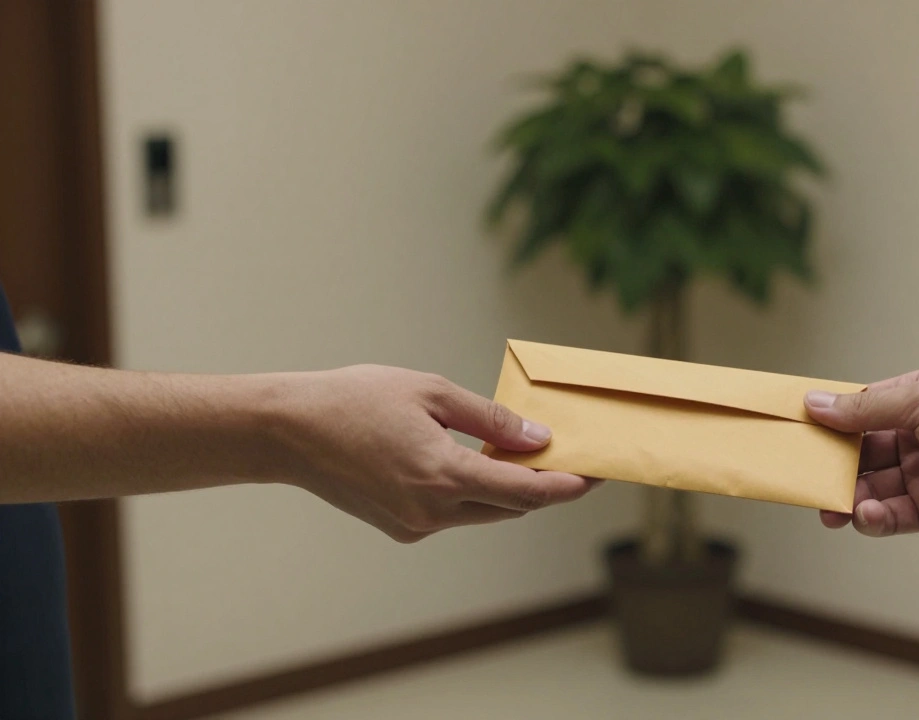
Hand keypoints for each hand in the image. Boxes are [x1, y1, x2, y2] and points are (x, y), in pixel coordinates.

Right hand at [272, 365, 594, 541]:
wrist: (287, 432)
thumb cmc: (354, 400)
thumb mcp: (430, 391)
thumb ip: (488, 418)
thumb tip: (536, 436)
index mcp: (443, 475)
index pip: (525, 492)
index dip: (567, 486)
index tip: (596, 475)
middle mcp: (432, 511)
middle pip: (511, 508)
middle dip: (547, 487)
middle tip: (577, 463)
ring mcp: (415, 526)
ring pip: (484, 512)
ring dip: (511, 489)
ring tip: (534, 457)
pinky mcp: (401, 528)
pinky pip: (455, 513)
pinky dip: (476, 492)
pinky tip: (482, 462)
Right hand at [805, 365, 918, 536]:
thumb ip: (866, 409)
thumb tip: (817, 404)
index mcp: (917, 397)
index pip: (860, 409)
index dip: (828, 421)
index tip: (794, 431)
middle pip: (860, 452)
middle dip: (831, 466)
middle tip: (802, 478)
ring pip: (871, 487)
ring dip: (847, 497)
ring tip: (831, 508)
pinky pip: (893, 516)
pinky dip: (874, 518)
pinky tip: (865, 515)